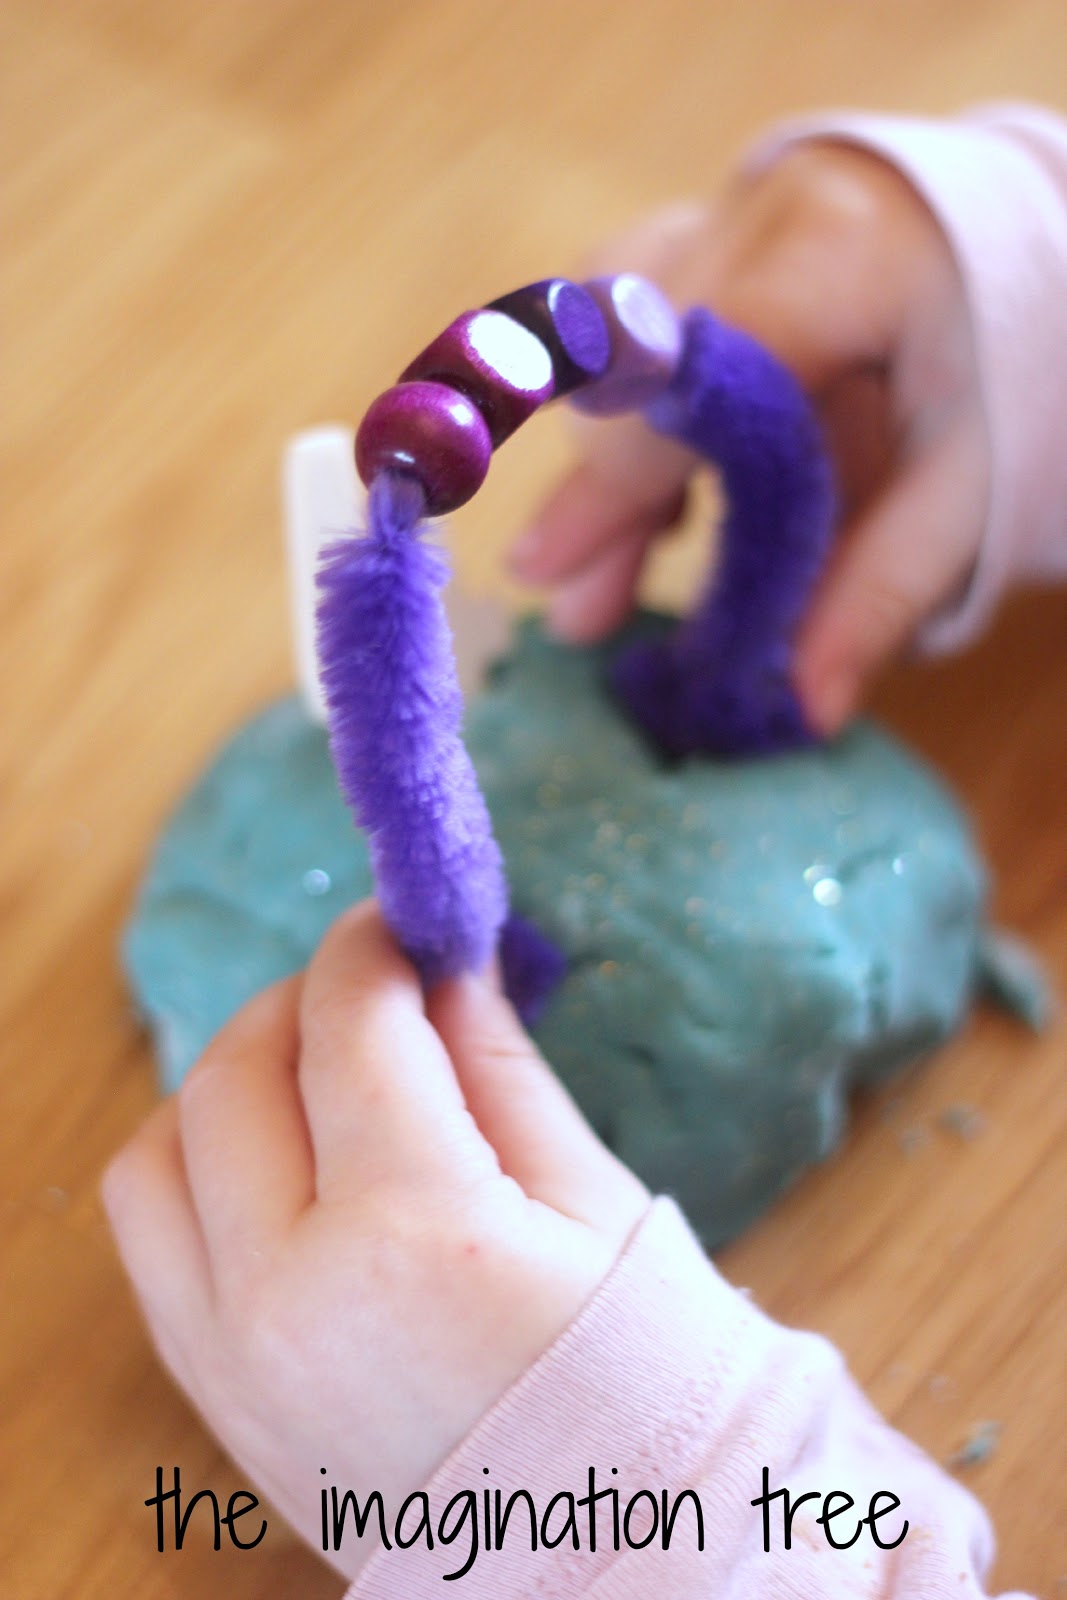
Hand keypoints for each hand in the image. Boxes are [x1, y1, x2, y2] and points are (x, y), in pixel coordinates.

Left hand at [102, 902, 647, 1579]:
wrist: (610, 1564)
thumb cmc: (639, 1377)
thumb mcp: (592, 1203)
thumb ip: (499, 1066)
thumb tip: (446, 961)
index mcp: (417, 1233)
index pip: (350, 1028)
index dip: (372, 947)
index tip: (401, 921)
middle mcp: (292, 1292)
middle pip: (237, 1073)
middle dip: (302, 999)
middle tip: (373, 991)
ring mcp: (233, 1355)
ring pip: (160, 1150)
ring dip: (229, 1082)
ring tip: (316, 1078)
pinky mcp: (215, 1396)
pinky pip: (152, 1239)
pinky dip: (195, 1168)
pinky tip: (278, 1163)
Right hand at [511, 142, 987, 733]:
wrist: (1026, 261)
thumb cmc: (1007, 370)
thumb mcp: (969, 487)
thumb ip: (883, 590)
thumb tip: (802, 708)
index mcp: (843, 254)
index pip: (692, 371)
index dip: (616, 477)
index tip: (552, 571)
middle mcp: (761, 210)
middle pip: (630, 366)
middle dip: (600, 498)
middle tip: (581, 614)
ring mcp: (723, 209)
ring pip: (606, 345)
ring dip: (604, 463)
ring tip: (607, 576)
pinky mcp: (702, 231)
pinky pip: (623, 326)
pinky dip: (625, 417)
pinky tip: (649, 505)